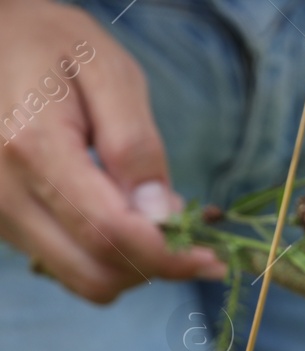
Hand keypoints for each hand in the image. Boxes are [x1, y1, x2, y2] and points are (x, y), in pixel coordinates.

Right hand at [0, 0, 222, 302]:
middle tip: (193, 237)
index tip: (212, 258)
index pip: (109, 233)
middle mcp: (6, 191)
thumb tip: (161, 214)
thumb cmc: (56, 47)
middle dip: (155, 266)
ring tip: (160, 220)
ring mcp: (0, 212)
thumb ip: (135, 144)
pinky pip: (67, 264)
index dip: (168, 257)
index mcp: (33, 148)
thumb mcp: (109, 74)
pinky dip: (108, 257)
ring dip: (134, 265)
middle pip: (96, 273)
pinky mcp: (5, 222)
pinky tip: (129, 218)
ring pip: (82, 278)